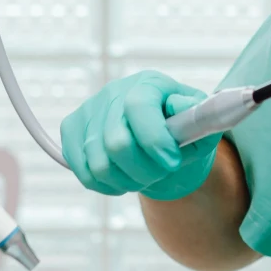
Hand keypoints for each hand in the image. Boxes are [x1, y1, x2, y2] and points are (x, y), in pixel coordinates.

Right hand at [60, 71, 219, 199]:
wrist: (156, 136)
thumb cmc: (181, 130)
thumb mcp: (199, 123)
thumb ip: (198, 117)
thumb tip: (185, 110)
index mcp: (148, 84)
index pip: (138, 107)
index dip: (154, 140)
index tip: (172, 162)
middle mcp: (114, 92)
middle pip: (116, 143)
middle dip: (145, 170)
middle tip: (161, 173)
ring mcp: (89, 110)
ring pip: (99, 164)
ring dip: (127, 181)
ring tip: (144, 177)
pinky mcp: (71, 129)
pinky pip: (84, 172)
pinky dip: (107, 185)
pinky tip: (123, 179)